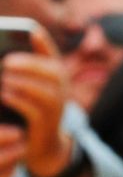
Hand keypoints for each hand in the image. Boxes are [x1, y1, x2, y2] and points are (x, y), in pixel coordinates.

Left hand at [0, 26, 74, 176]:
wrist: (43, 144)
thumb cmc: (30, 107)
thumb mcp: (30, 85)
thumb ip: (23, 67)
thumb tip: (19, 44)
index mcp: (57, 78)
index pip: (53, 58)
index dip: (45, 45)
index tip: (32, 32)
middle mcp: (63, 92)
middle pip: (53, 74)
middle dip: (30, 66)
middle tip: (7, 62)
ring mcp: (57, 110)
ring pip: (44, 92)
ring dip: (21, 83)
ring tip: (3, 79)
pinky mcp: (46, 126)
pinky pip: (34, 111)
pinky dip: (18, 101)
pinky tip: (5, 95)